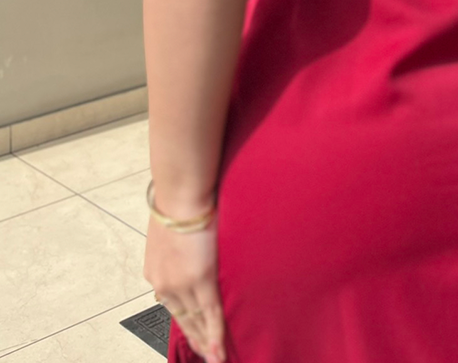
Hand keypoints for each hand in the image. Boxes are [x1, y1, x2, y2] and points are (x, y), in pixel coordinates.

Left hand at [144, 212, 225, 362]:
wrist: (182, 193)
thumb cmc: (180, 201)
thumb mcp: (171, 232)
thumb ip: (178, 247)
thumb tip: (189, 247)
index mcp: (155, 272)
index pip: (171, 305)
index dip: (185, 321)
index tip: (193, 335)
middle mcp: (164, 284)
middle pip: (183, 319)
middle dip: (196, 339)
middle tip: (207, 356)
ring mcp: (182, 284)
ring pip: (197, 320)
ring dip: (208, 342)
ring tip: (216, 358)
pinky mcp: (200, 279)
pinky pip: (211, 313)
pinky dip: (216, 334)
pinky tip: (220, 351)